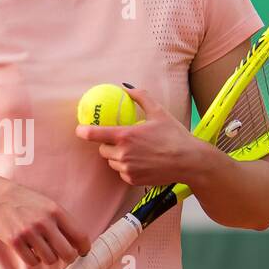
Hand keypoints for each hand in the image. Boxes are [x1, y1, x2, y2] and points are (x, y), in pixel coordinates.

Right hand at [0, 178, 90, 266]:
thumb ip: (63, 221)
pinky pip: (33, 262)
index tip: (82, 252)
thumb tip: (79, 243)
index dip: (84, 248)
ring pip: (50, 260)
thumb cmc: (25, 201)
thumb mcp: (47, 204)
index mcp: (56, 211)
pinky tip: (31, 250)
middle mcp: (44, 222)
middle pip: (68, 254)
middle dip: (69, 258)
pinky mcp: (15, 241)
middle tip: (65, 255)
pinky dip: (34, 259)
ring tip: (43, 248)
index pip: (80, 236)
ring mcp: (28, 232)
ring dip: (49, 257)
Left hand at [75, 84, 210, 186]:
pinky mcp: (132, 180)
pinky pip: (122, 172)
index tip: (79, 129)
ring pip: (112, 162)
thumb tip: (126, 88)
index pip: (95, 134)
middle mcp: (123, 154)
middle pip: (102, 149)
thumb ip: (140, 97)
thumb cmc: (174, 136)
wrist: (189, 161)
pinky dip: (128, 168)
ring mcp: (127, 169)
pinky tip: (142, 162)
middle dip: (108, 144)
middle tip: (122, 140)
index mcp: (125, 136)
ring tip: (136, 151)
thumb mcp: (159, 112)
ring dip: (117, 156)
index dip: (83, 131)